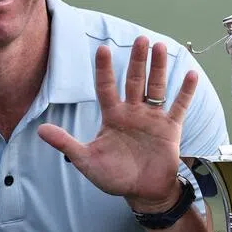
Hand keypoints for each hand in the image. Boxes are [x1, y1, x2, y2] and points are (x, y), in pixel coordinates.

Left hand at [37, 37, 198, 212]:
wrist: (142, 192)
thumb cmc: (113, 176)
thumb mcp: (86, 160)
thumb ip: (66, 144)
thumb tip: (40, 130)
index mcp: (112, 116)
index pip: (106, 87)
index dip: (104, 69)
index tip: (102, 49)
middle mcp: (133, 112)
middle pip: (135, 81)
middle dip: (137, 61)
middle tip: (140, 39)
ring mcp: (152, 118)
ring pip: (156, 88)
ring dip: (158, 68)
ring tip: (160, 47)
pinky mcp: (170, 128)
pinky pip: (179, 106)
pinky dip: (185, 92)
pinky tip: (191, 75)